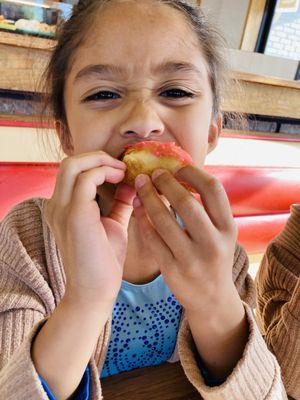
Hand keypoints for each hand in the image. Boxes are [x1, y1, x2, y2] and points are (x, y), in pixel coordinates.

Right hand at [44, 151, 135, 306]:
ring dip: (102, 162)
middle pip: (70, 162)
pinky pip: (86, 178)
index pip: (73, 171)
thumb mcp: (112, 225)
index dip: (98, 164)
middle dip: (98, 157)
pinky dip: (106, 173)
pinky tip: (122, 181)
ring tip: (123, 172)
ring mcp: (62, 209)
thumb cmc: (104, 261)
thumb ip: (118, 203)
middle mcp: (56, 205)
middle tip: (122, 167)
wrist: (95, 292)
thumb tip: (131, 184)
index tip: (122, 170)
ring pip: (74, 165)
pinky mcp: (75, 215)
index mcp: (62, 207)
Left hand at [133, 165, 237, 313]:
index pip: (213, 189)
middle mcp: (214, 243)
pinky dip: (142, 220)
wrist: (211, 299)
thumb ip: (208, 209)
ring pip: (164, 220)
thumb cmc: (213, 258)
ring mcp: (192, 259)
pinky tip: (137, 208)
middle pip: (186, 202)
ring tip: (140, 187)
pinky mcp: (173, 271)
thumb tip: (182, 173)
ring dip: (148, 198)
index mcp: (228, 228)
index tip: (177, 167)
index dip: (193, 173)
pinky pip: (152, 239)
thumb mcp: (221, 234)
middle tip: (153, 174)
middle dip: (165, 183)